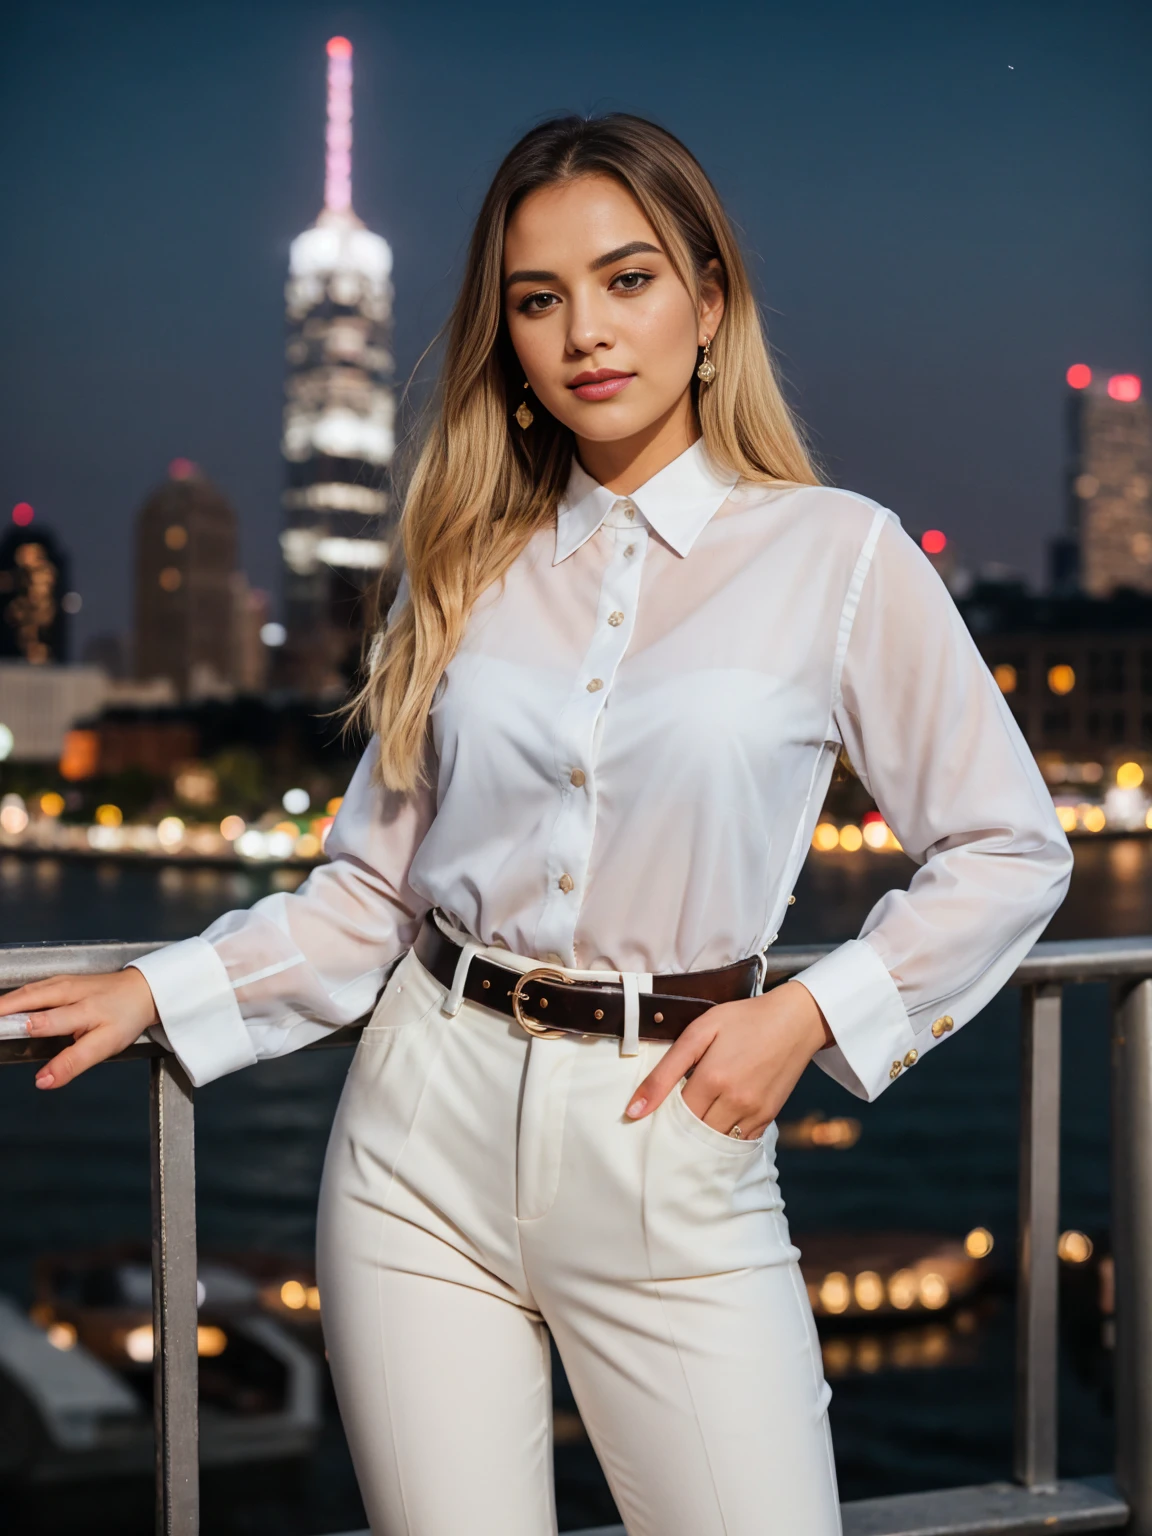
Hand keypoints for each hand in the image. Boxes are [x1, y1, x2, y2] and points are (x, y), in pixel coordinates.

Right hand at [0, 970, 160, 1089]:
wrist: (143, 990)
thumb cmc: (125, 1018)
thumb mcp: (104, 1046)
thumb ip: (73, 1063)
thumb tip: (43, 1081)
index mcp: (81, 1010)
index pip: (40, 1022)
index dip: (15, 1031)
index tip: (0, 1038)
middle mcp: (67, 992)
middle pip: (26, 999)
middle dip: (0, 1011)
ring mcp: (62, 983)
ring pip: (26, 991)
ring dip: (3, 1003)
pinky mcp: (60, 981)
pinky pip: (31, 988)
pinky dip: (13, 997)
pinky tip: (4, 1006)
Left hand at [625, 981, 833, 1138]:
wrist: (795, 1021)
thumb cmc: (743, 1020)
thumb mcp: (699, 1032)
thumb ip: (665, 1072)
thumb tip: (634, 1110)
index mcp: (712, 1079)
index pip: (674, 1119)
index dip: (660, 1119)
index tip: (650, 1118)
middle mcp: (735, 1102)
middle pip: (694, 1136)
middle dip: (678, 1133)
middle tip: (666, 1125)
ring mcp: (754, 1113)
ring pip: (716, 1145)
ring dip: (700, 1140)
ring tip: (689, 1126)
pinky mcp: (769, 1118)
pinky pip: (740, 1143)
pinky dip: (724, 1139)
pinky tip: (715, 1124)